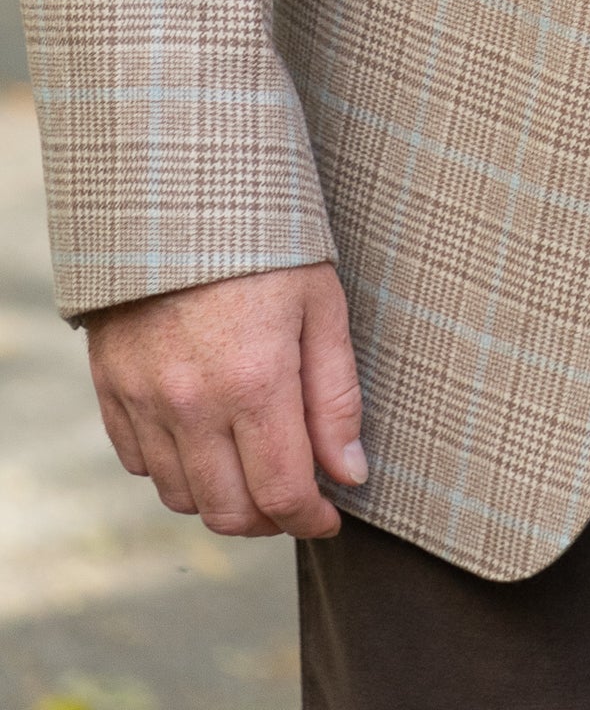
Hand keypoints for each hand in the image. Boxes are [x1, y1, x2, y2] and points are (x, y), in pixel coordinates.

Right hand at [86, 262, 365, 539]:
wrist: (178, 198)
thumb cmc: (266, 245)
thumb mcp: (323, 306)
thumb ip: (336, 397)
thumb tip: (349, 472)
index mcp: (253, 383)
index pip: (282, 492)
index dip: (311, 518)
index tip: (331, 516)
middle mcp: (191, 405)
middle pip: (229, 510)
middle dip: (271, 519)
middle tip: (300, 499)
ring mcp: (144, 401)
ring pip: (183, 497)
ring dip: (225, 499)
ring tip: (259, 469)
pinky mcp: (111, 391)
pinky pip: (142, 463)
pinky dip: (178, 470)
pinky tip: (210, 441)